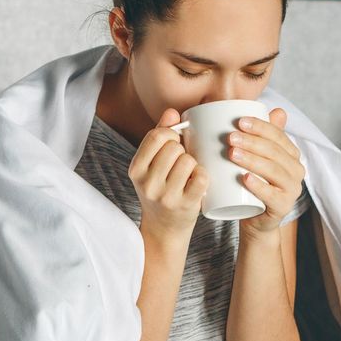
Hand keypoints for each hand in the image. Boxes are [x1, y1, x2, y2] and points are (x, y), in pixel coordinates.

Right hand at [128, 108, 208, 242]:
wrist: (163, 229)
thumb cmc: (160, 189)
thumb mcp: (151, 165)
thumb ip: (159, 135)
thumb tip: (172, 112)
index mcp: (136, 169)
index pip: (156, 136)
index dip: (171, 134)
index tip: (175, 142)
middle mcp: (147, 183)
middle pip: (174, 147)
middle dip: (182, 150)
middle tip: (182, 162)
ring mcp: (166, 196)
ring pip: (188, 160)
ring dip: (193, 163)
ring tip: (189, 173)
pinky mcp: (185, 205)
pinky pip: (201, 177)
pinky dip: (203, 175)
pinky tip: (198, 181)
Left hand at [227, 108, 305, 235]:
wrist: (255, 219)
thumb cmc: (253, 184)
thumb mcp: (256, 158)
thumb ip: (264, 136)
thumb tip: (276, 109)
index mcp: (291, 154)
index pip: (277, 135)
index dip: (259, 126)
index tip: (239, 121)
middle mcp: (296, 171)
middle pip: (274, 152)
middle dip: (252, 142)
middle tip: (230, 138)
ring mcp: (292, 190)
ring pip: (273, 171)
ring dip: (252, 160)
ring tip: (232, 154)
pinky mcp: (283, 207)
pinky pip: (272, 196)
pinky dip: (258, 186)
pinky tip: (245, 179)